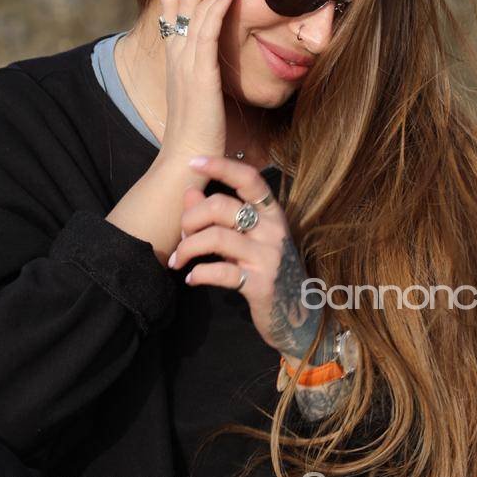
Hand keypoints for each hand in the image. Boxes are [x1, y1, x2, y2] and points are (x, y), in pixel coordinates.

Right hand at [158, 0, 256, 161]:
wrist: (187, 159)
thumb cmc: (199, 131)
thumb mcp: (198, 92)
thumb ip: (202, 72)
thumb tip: (213, 63)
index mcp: (175, 56)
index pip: (175, 6)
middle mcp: (176, 53)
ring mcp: (185, 62)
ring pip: (196, 9)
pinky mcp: (199, 73)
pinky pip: (206, 31)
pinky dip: (217, 7)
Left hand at [168, 156, 325, 362]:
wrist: (298, 314)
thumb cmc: (267, 268)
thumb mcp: (248, 237)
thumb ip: (219, 214)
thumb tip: (189, 191)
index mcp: (272, 212)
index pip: (249, 178)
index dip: (221, 165)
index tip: (194, 162)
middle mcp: (272, 229)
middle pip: (221, 206)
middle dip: (191, 218)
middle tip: (182, 235)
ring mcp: (267, 257)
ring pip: (216, 237)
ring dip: (188, 247)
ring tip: (179, 259)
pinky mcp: (260, 284)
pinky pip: (220, 272)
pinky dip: (199, 273)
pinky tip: (191, 278)